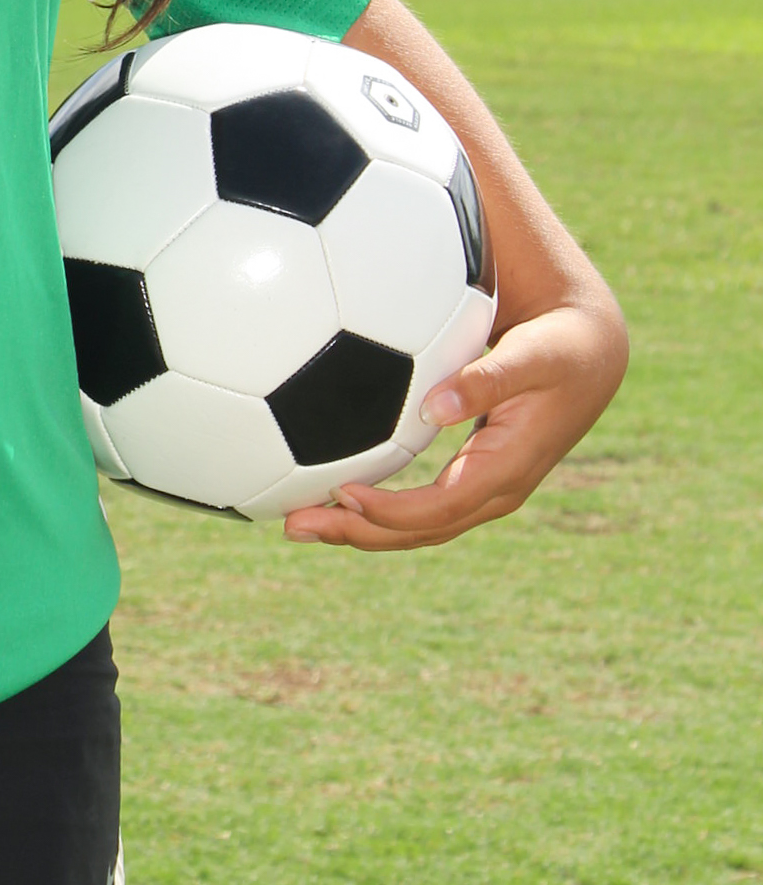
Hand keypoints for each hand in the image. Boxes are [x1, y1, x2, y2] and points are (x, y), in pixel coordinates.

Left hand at [281, 299, 625, 550]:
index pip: (439, 508)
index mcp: (506, 469)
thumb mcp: (532, 356)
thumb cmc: (559, 350)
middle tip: (294, 526)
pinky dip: (377, 510)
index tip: (340, 495)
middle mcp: (494, 491)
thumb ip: (487, 379)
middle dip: (357, 534)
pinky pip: (420, 507)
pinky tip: (334, 496)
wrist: (590, 357)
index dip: (389, 510)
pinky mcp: (471, 476)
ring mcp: (484, 489)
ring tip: (299, 523)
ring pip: (417, 527)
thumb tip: (435, 407)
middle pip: (419, 531)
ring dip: (359, 529)